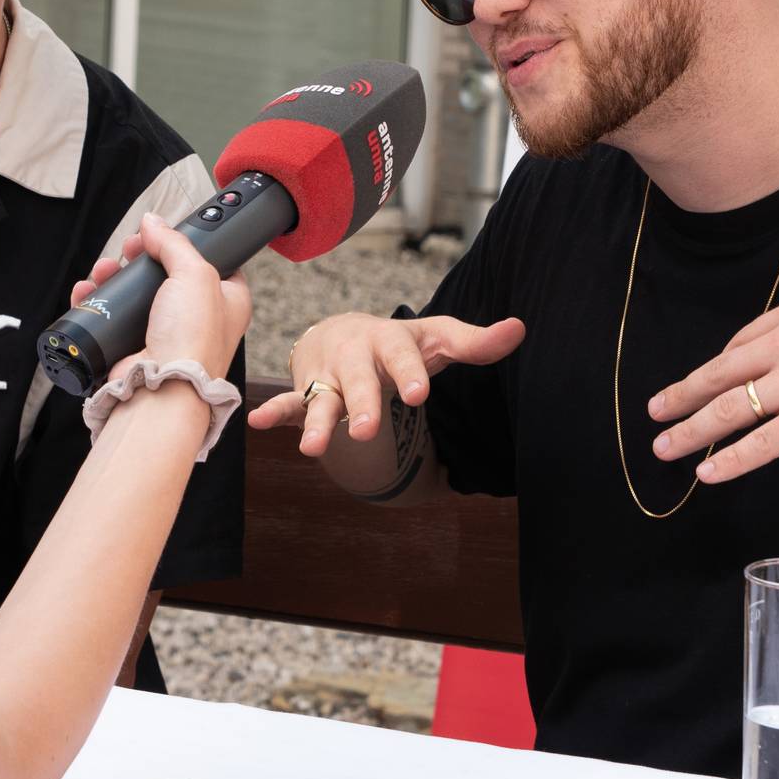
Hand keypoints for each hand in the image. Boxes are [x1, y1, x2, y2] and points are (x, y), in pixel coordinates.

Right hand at [69, 213, 252, 381]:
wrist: (162, 389)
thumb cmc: (192, 340)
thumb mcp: (195, 275)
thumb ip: (174, 243)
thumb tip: (153, 222)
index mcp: (227, 300)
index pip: (211, 261)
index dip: (185, 244)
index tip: (162, 234)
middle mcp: (199, 318)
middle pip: (166, 274)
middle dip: (141, 258)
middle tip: (129, 249)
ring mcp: (166, 334)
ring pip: (136, 294)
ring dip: (115, 276)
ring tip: (103, 269)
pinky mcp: (136, 346)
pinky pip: (114, 317)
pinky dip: (98, 302)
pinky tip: (88, 290)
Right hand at [245, 311, 524, 455]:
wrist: (343, 331)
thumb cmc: (397, 341)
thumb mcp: (434, 338)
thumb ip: (475, 342)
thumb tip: (520, 329)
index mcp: (388, 340)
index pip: (401, 355)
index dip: (409, 373)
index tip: (419, 394)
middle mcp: (355, 357)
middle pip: (358, 381)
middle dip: (361, 404)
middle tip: (366, 432)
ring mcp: (326, 375)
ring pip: (320, 398)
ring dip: (316, 420)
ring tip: (313, 449)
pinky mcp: (304, 391)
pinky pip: (287, 402)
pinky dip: (274, 412)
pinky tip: (257, 424)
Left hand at [644, 213, 778, 483]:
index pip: (744, 340)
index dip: (721, 364)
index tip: (705, 379)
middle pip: (722, 373)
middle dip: (684, 394)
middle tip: (655, 411)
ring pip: (731, 410)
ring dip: (692, 431)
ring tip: (664, 448)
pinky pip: (762, 443)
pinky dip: (731, 460)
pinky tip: (707, 473)